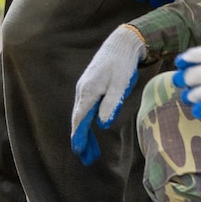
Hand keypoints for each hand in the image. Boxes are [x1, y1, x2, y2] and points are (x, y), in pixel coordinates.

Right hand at [70, 24, 146, 164]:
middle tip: (85, 157)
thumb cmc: (122, 65)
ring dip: (84, 131)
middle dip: (81, 139)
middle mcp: (83, 91)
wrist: (121, 44)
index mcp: (88, 92)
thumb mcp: (120, 86)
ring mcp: (85, 87)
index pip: (79, 119)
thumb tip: (102, 124)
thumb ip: (111, 105)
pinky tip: (91, 127)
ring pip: (81, 113)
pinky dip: (87, 121)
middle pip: (78, 119)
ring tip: (90, 149)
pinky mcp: (91, 85)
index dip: (78, 136)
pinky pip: (85, 107)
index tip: (78, 151)